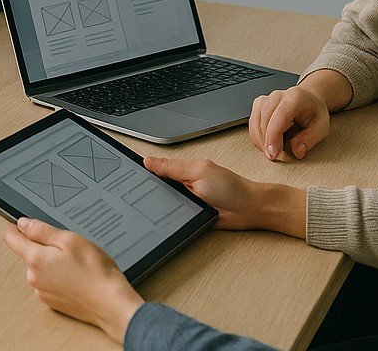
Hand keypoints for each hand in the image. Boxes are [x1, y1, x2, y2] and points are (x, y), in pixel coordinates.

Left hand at [2, 217, 143, 343]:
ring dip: (53, 263)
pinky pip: (50, 282)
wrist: (111, 305)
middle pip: (29, 253)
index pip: (11, 238)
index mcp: (35, 260)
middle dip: (44, 246)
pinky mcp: (52, 301)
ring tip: (77, 264)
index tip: (26, 224)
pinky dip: (60, 277)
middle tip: (67, 247)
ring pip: (41, 268)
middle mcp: (34, 278)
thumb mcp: (70, 240)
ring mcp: (42, 292)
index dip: (17, 227)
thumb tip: (23, 224)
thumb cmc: (95, 272)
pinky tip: (77, 277)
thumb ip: (42, 230)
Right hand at [144, 157, 266, 230]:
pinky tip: (167, 216)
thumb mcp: (198, 172)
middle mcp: (183, 184)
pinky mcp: (190, 215)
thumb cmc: (231, 188)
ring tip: (155, 204)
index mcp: (183, 169)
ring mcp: (186, 200)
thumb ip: (172, 168)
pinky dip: (169, 216)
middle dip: (149, 188)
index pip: (157, 168)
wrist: (249, 210)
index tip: (128, 170)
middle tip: (138, 191)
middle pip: (157, 186)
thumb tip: (148, 161)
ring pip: (164, 202)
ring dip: (160, 204)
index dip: (144, 169)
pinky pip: (173, 216)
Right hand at [250, 84, 330, 160]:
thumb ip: (309, 140)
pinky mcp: (259, 105)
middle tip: (275, 157)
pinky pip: (252, 122)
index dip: (274, 137)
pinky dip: (256, 136)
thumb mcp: (321, 127)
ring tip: (271, 152)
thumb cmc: (314, 112)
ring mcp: (266, 99)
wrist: (309, 100)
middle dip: (266, 142)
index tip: (273, 153)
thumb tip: (297, 151)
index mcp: (295, 98)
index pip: (279, 117)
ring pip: (255, 121)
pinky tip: (265, 144)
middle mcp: (278, 96)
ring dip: (260, 140)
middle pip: (264, 119)